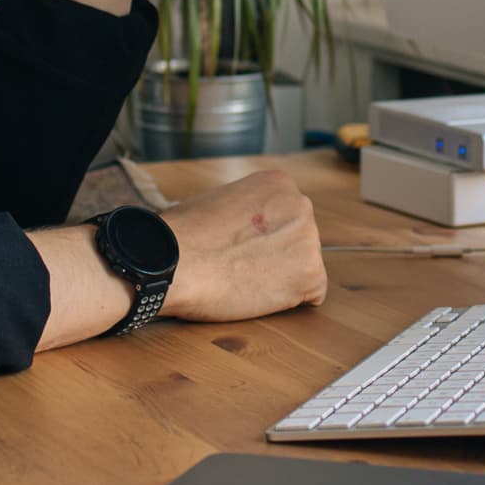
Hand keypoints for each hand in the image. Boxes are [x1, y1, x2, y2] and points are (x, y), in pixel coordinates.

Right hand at [161, 169, 326, 322]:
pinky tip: (256, 294)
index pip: (286, 218)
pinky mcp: (311, 274)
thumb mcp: (220, 200)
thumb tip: (250, 226)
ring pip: (303, 268)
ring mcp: (309, 239)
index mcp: (278, 183)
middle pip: (298, 240)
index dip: (261, 239)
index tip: (239, 246)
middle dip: (276, 257)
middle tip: (240, 265)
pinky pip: (310, 296)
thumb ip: (246, 209)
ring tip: (244, 278)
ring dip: (280, 279)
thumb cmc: (182, 235)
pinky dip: (287, 302)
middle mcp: (301, 204)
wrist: (173, 263)